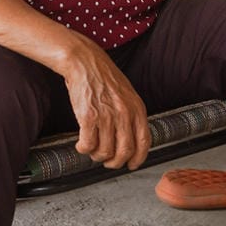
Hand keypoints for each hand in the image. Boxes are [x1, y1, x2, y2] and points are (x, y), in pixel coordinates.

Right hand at [60, 40, 150, 170]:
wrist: (84, 61)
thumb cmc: (102, 76)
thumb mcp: (126, 93)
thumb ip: (131, 114)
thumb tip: (130, 138)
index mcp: (136, 108)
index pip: (144, 141)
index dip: (138, 158)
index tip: (132, 164)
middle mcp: (124, 114)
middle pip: (124, 151)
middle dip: (115, 162)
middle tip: (107, 161)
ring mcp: (107, 116)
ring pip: (105, 151)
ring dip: (97, 155)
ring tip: (92, 149)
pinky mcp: (89, 117)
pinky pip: (88, 144)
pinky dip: (84, 149)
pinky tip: (81, 144)